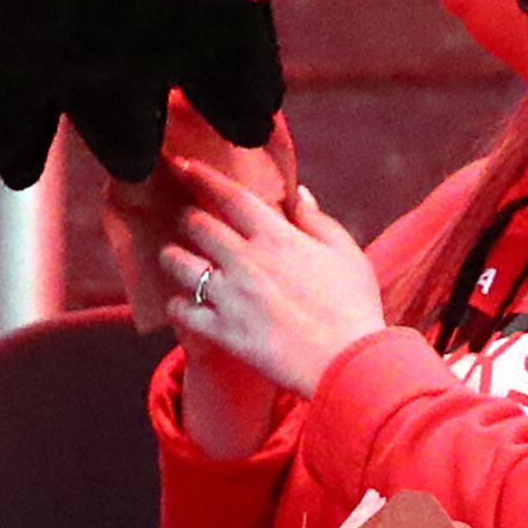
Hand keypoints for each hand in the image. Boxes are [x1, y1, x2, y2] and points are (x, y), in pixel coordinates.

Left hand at [159, 158, 389, 397]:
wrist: (347, 363)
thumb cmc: (353, 306)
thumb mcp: (345, 253)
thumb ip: (317, 220)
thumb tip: (298, 193)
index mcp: (276, 237)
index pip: (229, 195)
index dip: (201, 176)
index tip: (182, 164)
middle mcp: (245, 261)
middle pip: (196, 224)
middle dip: (188, 218)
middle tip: (189, 221)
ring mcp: (229, 297)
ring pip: (178, 263)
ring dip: (173, 256)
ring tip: (178, 259)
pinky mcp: (222, 332)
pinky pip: (181, 311)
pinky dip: (177, 304)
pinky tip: (185, 304)